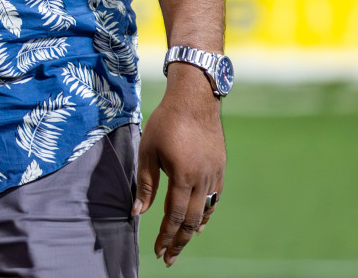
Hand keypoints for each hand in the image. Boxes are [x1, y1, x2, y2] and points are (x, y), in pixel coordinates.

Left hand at [134, 67, 225, 266]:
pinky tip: (198, 222)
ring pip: (205, 212)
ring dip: (192, 231)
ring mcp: (214, 175)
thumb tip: (137, 212)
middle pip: (191, 221)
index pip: (174, 216)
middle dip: (179, 241)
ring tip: (181, 243)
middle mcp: (202, 180)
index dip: (166, 236)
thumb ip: (145, 183)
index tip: (158, 252)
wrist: (195, 100)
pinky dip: (205, 214)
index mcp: (182, 176)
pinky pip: (214, 199)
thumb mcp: (148, 150)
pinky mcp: (220, 169)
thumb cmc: (166, 122)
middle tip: (169, 258)